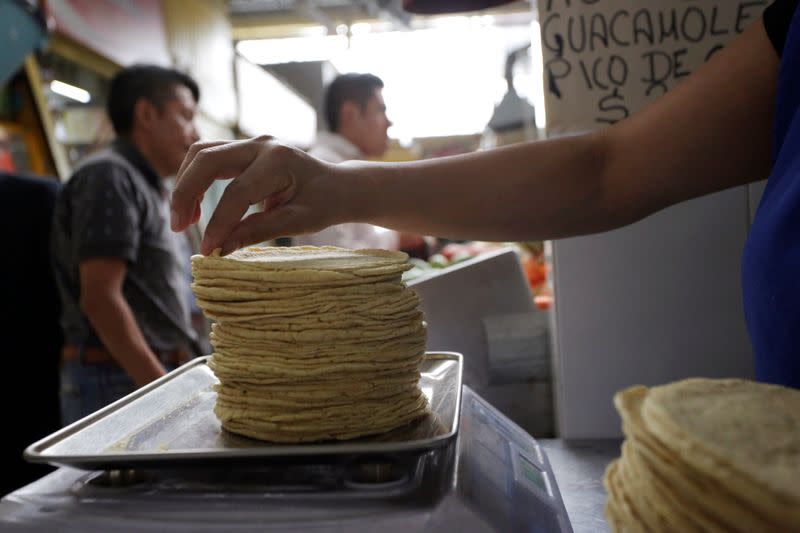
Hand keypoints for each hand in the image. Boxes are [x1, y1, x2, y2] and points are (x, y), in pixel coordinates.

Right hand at [170, 136, 344, 254]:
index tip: (208, 250)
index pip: (237, 193)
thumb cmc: (324, 204)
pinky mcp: (244, 149)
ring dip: (185, 184)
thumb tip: (221, 249)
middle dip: (186, 193)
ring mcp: (252, 143)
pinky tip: (194, 208)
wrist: (338, 185)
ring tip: (183, 221)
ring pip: (202, 152)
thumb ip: (260, 231)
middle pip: (208, 160)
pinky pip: (209, 156)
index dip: (218, 223)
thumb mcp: (299, 222)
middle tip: (178, 228)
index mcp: (279, 161)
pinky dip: (195, 179)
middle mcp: (262, 144)